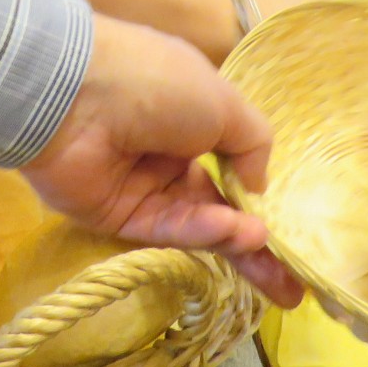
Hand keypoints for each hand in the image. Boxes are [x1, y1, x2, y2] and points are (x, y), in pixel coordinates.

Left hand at [24, 14, 303, 306]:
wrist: (74, 92)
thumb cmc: (154, 81)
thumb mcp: (222, 100)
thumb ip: (251, 143)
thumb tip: (258, 185)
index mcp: (190, 116)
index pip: (231, 163)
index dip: (259, 194)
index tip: (291, 227)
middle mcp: (167, 154)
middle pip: (218, 206)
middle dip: (256, 243)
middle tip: (293, 285)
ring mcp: (141, 188)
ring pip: (197, 222)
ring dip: (233, 237)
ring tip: (265, 246)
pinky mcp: (117, 218)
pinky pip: (166, 228)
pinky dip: (200, 231)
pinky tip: (233, 232)